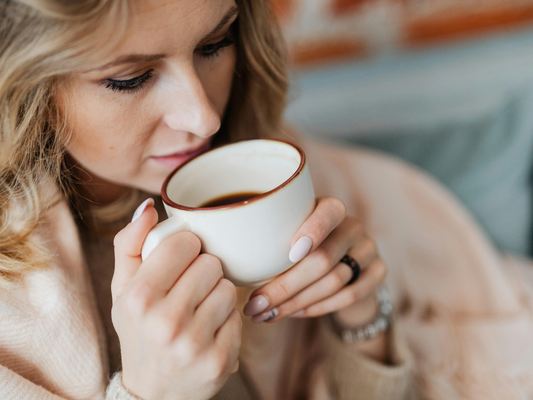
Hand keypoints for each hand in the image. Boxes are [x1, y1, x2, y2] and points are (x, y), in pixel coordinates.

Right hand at [111, 199, 241, 399]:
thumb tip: (149, 207)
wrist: (153, 392)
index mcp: (138, 297)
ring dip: (218, 295)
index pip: (184, 244)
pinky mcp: (219, 360)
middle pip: (212, 264)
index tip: (182, 260)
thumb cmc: (139, 330)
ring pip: (230, 289)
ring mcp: (193, 343)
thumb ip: (130, 244)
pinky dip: (227, 322)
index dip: (187, 248)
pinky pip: (239, 317)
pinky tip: (209, 332)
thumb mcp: (123, 289)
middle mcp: (164, 321)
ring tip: (200, 310)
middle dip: (204, 272)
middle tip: (191, 289)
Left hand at [243, 197, 385, 325]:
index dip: (312, 230)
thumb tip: (230, 257)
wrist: (346, 265)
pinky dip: (316, 308)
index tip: (290, 253)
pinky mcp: (378, 273)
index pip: (329, 212)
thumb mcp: (290, 234)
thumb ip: (271, 239)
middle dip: (284, 286)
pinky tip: (293, 314)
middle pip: (322, 259)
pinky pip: (348, 296)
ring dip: (296, 303)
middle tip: (254, 305)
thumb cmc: (303, 248)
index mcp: (331, 208)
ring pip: (333, 281)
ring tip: (265, 315)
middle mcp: (353, 226)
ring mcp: (369, 249)